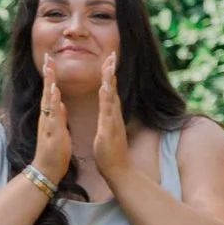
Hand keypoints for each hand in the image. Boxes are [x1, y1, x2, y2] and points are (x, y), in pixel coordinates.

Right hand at [31, 65, 72, 190]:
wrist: (46, 170)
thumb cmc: (54, 152)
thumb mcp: (59, 130)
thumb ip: (59, 117)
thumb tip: (61, 105)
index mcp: (51, 116)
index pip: (51, 93)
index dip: (51, 78)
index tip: (52, 62)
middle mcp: (46, 117)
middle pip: (47, 91)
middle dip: (48, 74)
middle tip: (47, 56)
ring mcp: (47, 123)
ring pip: (48, 99)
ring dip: (49, 83)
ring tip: (49, 67)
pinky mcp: (51, 130)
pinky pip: (52, 113)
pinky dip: (53, 101)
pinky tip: (54, 91)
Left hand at [93, 51, 131, 178]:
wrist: (118, 170)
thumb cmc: (110, 153)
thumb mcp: (106, 132)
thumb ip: (107, 121)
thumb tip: (108, 113)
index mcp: (110, 116)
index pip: (109, 92)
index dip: (108, 77)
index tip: (107, 62)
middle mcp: (114, 115)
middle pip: (112, 89)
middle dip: (111, 72)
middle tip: (111, 54)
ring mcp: (113, 121)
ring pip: (111, 96)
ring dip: (110, 80)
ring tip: (109, 64)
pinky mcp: (110, 129)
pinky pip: (108, 110)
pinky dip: (107, 97)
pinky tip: (106, 87)